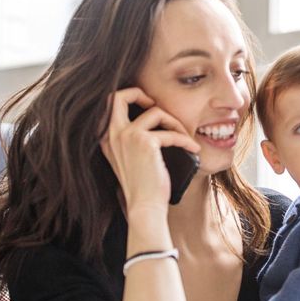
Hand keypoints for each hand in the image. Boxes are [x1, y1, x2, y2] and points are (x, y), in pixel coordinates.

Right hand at [99, 87, 200, 216]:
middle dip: (140, 94)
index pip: (109, 104)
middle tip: (157, 106)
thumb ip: (131, 139)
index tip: (148, 107)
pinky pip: (171, 132)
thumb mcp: (128, 158)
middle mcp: (112, 134)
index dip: (128, 97)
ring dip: (175, 122)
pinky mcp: (145, 142)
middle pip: (119, 96)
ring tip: (185, 137)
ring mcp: (127, 136)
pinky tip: (193, 149)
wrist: (145, 206)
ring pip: (155, 112)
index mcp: (106, 138)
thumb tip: (152, 117)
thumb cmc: (142, 186)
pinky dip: (185, 140)